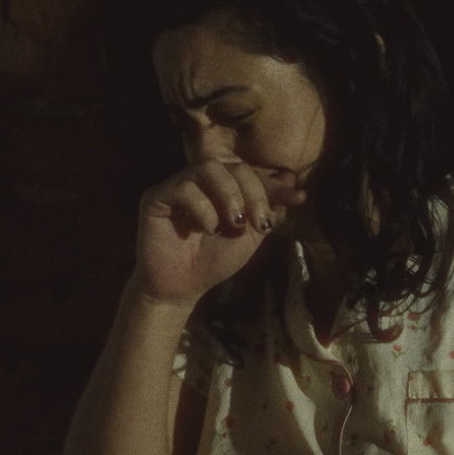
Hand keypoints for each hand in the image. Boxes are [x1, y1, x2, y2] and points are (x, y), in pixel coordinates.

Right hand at [131, 158, 308, 306]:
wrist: (184, 288)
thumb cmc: (215, 260)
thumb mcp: (251, 235)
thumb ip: (268, 208)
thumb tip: (292, 180)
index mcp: (225, 186)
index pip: (251, 173)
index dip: (274, 184)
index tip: (297, 197)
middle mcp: (201, 180)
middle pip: (232, 166)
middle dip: (253, 192)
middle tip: (258, 222)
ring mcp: (178, 185)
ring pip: (207, 168)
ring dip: (228, 195)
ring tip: (234, 223)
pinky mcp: (156, 197)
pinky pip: (182, 187)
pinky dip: (202, 208)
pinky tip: (207, 229)